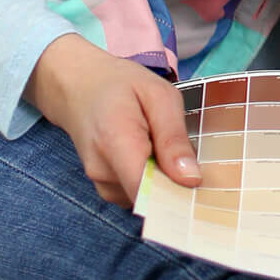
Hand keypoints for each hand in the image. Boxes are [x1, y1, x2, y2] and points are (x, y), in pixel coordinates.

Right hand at [25, 33, 199, 207]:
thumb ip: (173, 137)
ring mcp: (99, 182)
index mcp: (115, 142)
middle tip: (187, 150)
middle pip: (150, 194)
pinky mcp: (103, 186)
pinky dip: (150, 177)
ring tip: (162, 143)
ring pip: (145, 194)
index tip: (200, 184)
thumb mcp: (159, 95)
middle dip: (174, 179)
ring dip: (162, 176)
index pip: (145, 189)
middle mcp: (102, 171)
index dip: (176, 192)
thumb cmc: (122, 85)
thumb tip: (191, 178)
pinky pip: (136, 191)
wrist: (79, 87)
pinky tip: (150, 152)